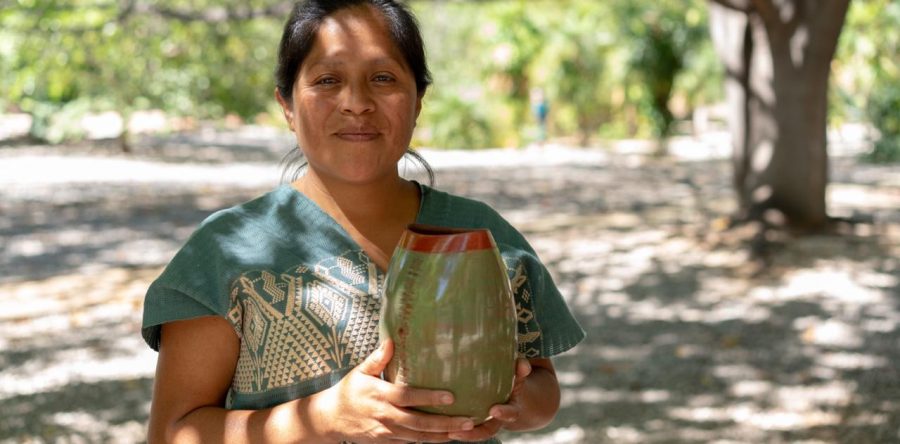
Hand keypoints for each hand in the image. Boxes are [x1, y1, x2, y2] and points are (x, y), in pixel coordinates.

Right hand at [313, 340, 474, 442]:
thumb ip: (377, 358)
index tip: (450, 396)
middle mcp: (384, 416)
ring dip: (442, 435)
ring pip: (419, 437)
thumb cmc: (348, 391)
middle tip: (468, 419)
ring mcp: (386, 433)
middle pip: (418, 422)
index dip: (429, 398)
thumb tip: (391, 339)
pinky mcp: (387, 443)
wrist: (330, 420)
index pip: (407, 397)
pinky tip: (447, 436)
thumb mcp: (360, 372)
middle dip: (444, 423)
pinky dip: (430, 441)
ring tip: (464, 430)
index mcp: (379, 395)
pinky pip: (412, 443)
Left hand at [446, 359, 531, 441]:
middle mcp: (497, 420)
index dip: (503, 413)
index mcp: (510, 408)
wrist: (506, 393)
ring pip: (473, 433)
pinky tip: (439, 425)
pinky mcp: (470, 422)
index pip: (510, 413)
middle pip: (488, 431)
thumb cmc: (510, 379)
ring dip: (461, 434)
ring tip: (448, 432)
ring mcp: (484, 423)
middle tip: (460, 430)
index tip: (494, 410)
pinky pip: (462, 428)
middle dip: (475, 433)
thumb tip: (523, 364)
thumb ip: (520, 370)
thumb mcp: (517, 375)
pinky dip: (452, 428)